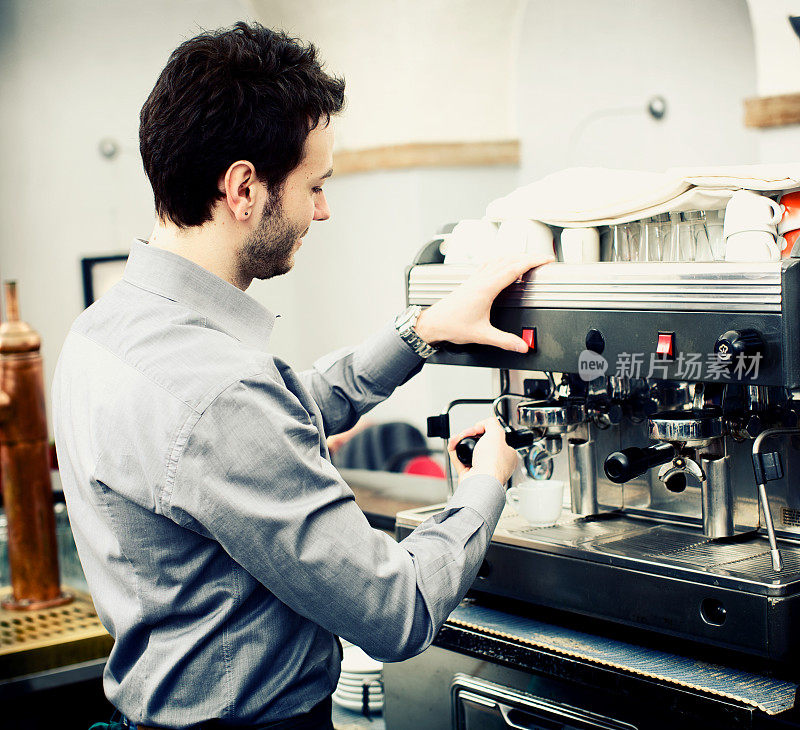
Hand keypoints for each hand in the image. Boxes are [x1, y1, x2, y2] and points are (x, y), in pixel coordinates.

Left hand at [413, 253, 553, 352]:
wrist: (433, 323)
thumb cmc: (452, 326)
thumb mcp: (482, 335)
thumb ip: (504, 341)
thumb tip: (522, 345)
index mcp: (486, 288)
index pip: (515, 268)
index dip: (533, 261)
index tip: (546, 259)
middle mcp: (481, 280)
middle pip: (509, 259)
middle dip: (529, 256)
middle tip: (543, 259)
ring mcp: (475, 278)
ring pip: (498, 259)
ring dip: (515, 256)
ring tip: (529, 260)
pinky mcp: (470, 281)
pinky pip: (489, 264)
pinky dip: (501, 260)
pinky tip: (503, 264)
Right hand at [448, 417, 517, 484]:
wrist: (480, 482)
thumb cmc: (493, 464)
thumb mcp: (497, 434)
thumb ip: (492, 423)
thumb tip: (484, 423)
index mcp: (507, 455)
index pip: (497, 438)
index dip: (487, 430)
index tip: (480, 428)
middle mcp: (495, 463)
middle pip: (480, 443)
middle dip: (471, 435)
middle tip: (468, 432)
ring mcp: (481, 469)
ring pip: (469, 450)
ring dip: (462, 441)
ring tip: (459, 436)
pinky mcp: (468, 473)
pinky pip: (459, 458)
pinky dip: (455, 449)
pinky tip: (454, 442)